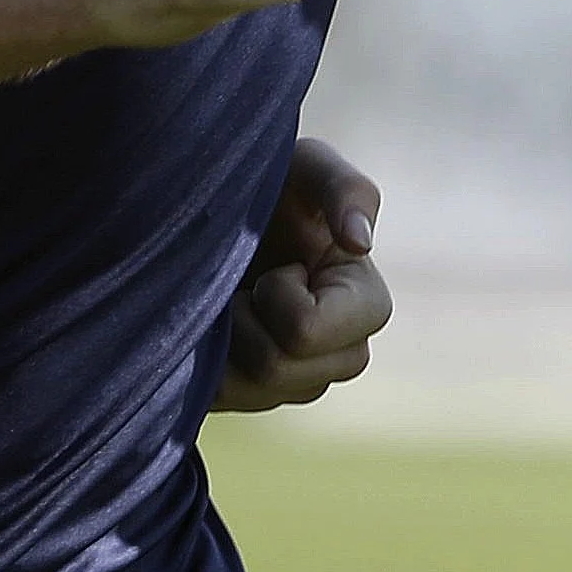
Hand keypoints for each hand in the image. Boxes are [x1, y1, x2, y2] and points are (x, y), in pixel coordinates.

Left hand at [213, 137, 392, 412]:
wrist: (215, 203)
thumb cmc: (270, 181)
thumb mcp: (307, 166)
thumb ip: (345, 189)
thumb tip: (361, 242)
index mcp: (365, 303)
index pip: (310, 331)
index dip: (279, 296)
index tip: (276, 263)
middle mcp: (340, 354)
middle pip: (280, 371)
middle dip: (246, 320)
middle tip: (244, 281)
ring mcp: (296, 382)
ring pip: (250, 392)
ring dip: (224, 339)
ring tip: (229, 299)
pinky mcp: (253, 398)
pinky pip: (224, 404)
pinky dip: (206, 363)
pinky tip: (212, 327)